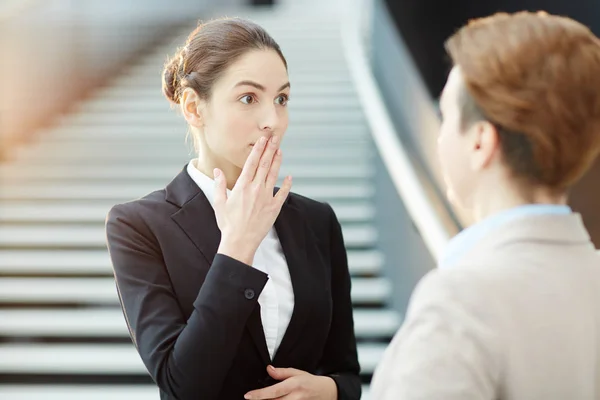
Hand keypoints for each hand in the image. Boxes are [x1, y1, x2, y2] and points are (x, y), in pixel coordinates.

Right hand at [214, 136, 291, 264]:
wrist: (240, 241)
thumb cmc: (228, 224)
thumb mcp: (219, 203)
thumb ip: (219, 185)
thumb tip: (217, 171)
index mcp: (242, 186)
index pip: (252, 163)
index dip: (258, 149)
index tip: (263, 140)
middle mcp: (256, 189)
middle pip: (264, 165)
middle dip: (270, 150)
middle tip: (275, 138)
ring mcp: (266, 198)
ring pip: (274, 175)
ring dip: (277, 162)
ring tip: (280, 150)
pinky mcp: (274, 208)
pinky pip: (283, 193)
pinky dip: (287, 184)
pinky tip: (290, 177)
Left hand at [244, 365, 336, 399]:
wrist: (327, 392)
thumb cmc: (310, 382)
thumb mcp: (297, 373)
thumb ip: (282, 372)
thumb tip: (269, 369)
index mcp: (294, 385)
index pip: (273, 391)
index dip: (259, 394)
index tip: (248, 395)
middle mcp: (295, 397)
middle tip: (252, 398)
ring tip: (261, 398)